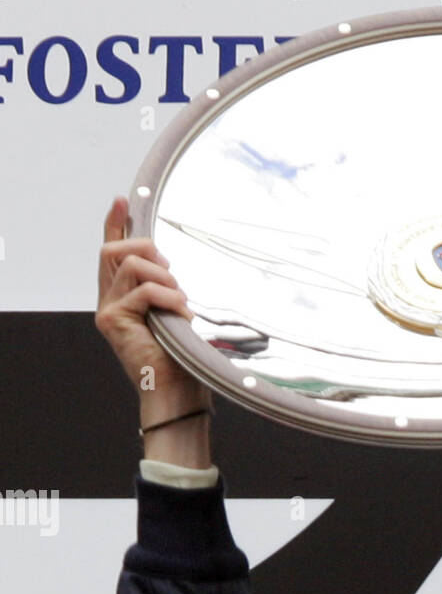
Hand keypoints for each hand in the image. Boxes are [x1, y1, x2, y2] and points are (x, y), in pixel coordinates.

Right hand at [95, 195, 205, 403]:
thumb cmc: (181, 360)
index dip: (116, 224)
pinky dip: (167, 297)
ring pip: (130, 265)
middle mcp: (109, 301)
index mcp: (124, 298)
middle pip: (114, 250)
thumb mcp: (175, 314)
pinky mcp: (112, 319)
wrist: (176, 393)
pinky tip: (181, 315)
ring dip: (163, 278)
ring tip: (181, 302)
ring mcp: (108, 310)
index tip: (123, 201)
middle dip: (145, 248)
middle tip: (170, 269)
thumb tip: (169, 266)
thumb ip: (165, 289)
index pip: (113, 254)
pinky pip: (142, 290)